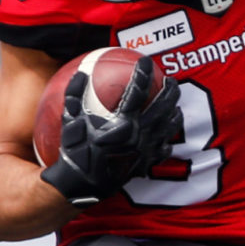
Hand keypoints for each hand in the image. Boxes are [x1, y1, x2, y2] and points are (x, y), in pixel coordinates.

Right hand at [39, 60, 181, 207]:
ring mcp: (146, 150)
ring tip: (175, 105)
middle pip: (164, 106)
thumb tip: (80, 72)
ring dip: (174, 112)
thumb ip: (74, 94)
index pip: (138, 90)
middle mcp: (140, 134)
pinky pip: (164, 148)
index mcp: (123, 122)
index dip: (143, 72)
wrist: (83, 184)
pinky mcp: (147, 162)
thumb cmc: (75, 150)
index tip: (144, 61)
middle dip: (171, 90)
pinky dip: (167, 139)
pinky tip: (166, 135)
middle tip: (170, 80)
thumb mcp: (69, 121)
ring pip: (170, 127)